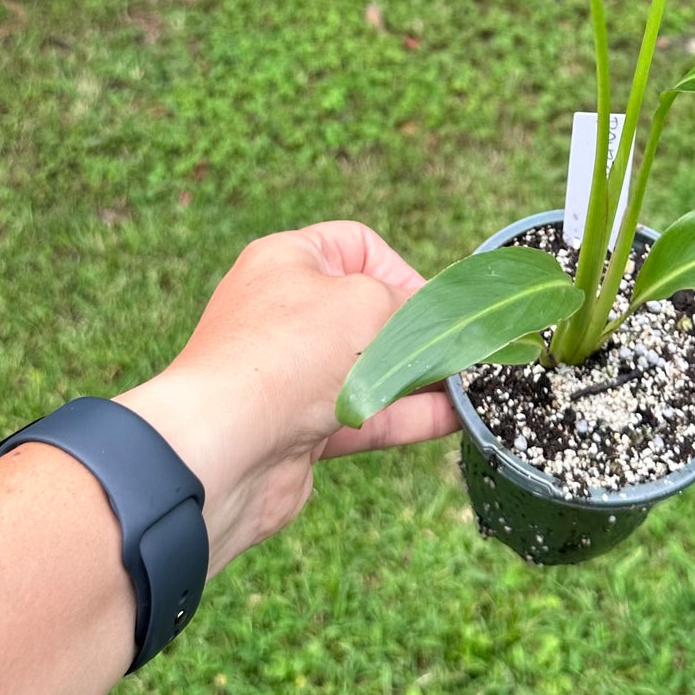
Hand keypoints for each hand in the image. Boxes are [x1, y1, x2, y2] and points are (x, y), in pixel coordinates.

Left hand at [117, 222, 457, 577]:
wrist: (221, 448)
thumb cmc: (289, 352)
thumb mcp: (367, 303)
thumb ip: (414, 308)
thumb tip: (444, 320)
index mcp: (288, 261)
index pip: (357, 246)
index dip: (400, 269)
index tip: (432, 304)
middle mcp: (287, 313)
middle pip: (371, 313)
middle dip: (418, 332)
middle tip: (463, 348)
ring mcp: (294, 374)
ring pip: (374, 369)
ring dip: (422, 377)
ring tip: (473, 387)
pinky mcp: (303, 429)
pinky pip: (368, 415)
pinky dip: (410, 416)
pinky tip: (456, 418)